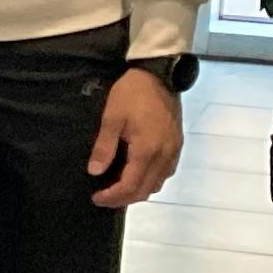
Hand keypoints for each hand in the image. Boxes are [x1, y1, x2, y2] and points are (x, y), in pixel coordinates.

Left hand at [88, 70, 183, 209]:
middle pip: (145, 190)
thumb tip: (95, 172)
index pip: (130, 186)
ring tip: (118, 187)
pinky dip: (151, 180)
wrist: (159, 74)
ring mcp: (173, 151)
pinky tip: (137, 173)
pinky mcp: (177, 144)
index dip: (112, 197)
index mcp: (147, 151)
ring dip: (138, 190)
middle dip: (123, 198)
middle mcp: (164, 156)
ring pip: (157, 184)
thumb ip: (104, 148)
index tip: (96, 198)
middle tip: (104, 197)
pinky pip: (165, 172)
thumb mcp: (111, 118)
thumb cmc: (132, 94)